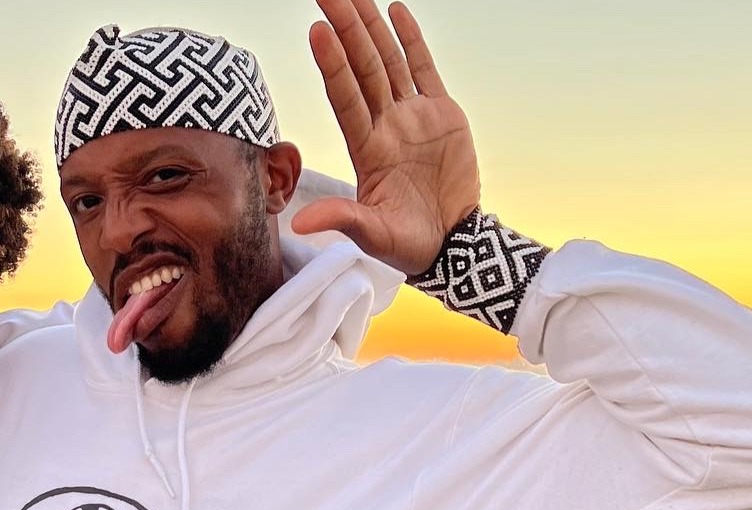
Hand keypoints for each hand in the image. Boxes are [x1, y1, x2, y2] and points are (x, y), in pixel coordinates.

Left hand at [295, 0, 479, 273]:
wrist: (452, 243)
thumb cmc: (408, 245)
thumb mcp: (372, 234)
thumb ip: (340, 218)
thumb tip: (298, 224)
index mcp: (368, 148)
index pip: (345, 97)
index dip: (332, 64)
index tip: (317, 32)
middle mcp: (385, 125)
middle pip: (362, 68)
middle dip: (346, 29)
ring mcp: (412, 116)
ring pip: (389, 61)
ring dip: (371, 27)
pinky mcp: (442, 114)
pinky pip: (424, 69)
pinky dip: (412, 40)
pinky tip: (396, 10)